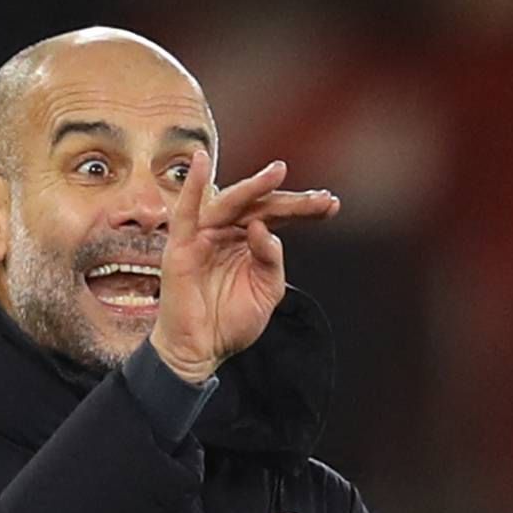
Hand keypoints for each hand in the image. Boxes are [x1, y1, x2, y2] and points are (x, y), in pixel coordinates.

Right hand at [150, 149, 339, 382]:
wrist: (200, 350)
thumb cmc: (229, 322)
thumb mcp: (266, 291)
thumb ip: (271, 259)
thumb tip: (264, 228)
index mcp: (248, 243)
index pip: (277, 217)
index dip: (303, 210)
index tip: (331, 204)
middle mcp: (227, 233)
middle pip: (260, 207)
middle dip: (291, 201)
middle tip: (319, 198)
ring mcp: (204, 236)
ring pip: (231, 203)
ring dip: (253, 187)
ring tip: (277, 173)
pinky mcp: (181, 246)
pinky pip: (186, 211)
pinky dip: (192, 186)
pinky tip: (201, 163)